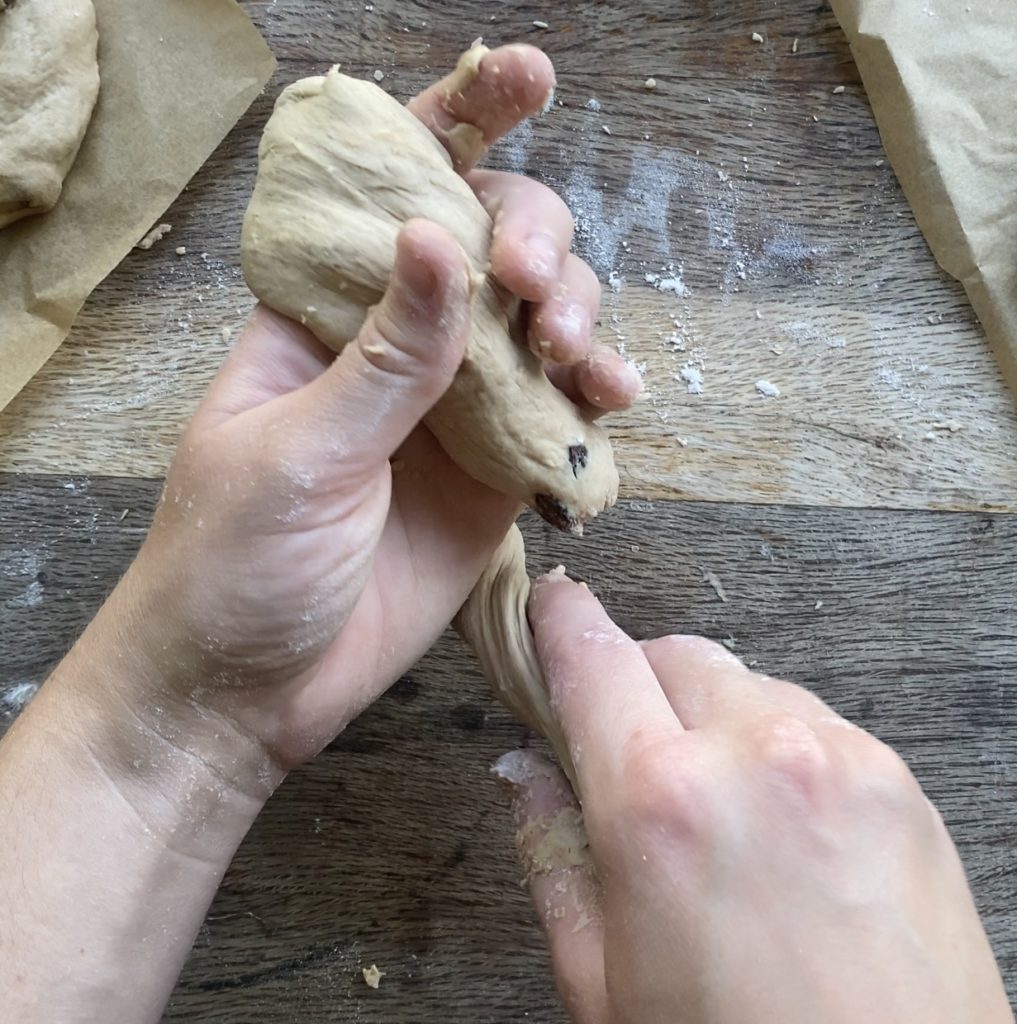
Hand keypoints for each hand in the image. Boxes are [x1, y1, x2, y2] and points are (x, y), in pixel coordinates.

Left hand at [88, 45, 639, 777]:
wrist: (253, 693)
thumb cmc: (232, 567)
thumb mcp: (294, 454)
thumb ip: (383, 357)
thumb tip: (440, 238)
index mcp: (322, 314)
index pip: (393, 189)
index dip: (461, 120)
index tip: (528, 78)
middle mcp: (398, 348)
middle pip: (494, 245)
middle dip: (536, 242)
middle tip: (531, 291)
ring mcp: (453, 412)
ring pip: (540, 326)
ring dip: (578, 318)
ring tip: (575, 357)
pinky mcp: (494, 477)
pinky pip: (561, 420)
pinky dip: (594, 408)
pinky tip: (607, 409)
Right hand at [497, 577, 1012, 1023]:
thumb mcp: (602, 979)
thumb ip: (549, 854)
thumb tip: (523, 771)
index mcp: (659, 803)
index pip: (591, 658)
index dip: (559, 620)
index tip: (549, 604)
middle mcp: (752, 753)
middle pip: (669, 653)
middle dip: (636, 683)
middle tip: (629, 749)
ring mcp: (837, 755)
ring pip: (743, 681)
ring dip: (711, 715)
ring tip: (717, 804)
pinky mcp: (896, 774)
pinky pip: (811, 718)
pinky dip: (777, 744)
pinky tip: (781, 821)